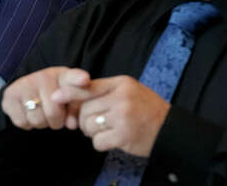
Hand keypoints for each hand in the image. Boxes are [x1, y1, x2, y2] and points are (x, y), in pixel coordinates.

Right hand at [1, 67, 90, 130]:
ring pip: (36, 120)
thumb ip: (76, 110)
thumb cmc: (55, 94)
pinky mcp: (9, 97)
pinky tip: (30, 113)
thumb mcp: (70, 97)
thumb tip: (71, 125)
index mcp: (62, 75)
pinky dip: (27, 124)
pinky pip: (22, 122)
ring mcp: (23, 85)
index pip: (72, 76)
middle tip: (54, 114)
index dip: (78, 79)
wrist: (28, 88)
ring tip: (41, 112)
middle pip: (53, 113)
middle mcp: (42, 76)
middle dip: (56, 121)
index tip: (84, 79)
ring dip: (41, 123)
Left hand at [53, 75, 169, 156]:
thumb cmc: (145, 108)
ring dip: (91, 132)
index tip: (56, 97)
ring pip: (89, 125)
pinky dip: (100, 143)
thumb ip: (104, 89)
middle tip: (93, 123)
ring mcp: (123, 117)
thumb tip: (72, 93)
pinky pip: (97, 141)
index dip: (69, 93)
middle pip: (85, 109)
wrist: (170, 129)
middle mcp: (121, 98)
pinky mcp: (124, 136)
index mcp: (121, 84)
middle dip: (83, 119)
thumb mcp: (128, 90)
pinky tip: (111, 140)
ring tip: (104, 130)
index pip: (88, 86)